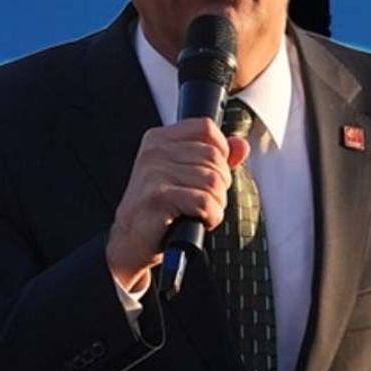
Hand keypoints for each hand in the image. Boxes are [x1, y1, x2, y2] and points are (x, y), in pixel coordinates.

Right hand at [106, 118, 249, 291]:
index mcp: (158, 139)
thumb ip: (214, 157)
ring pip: (213, 181)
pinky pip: (205, 202)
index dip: (221, 151)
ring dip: (216, 203)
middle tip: (204, 201)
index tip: (213, 172)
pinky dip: (211, 217)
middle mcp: (154, 152)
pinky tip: (199, 221)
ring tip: (199, 212)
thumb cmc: (158, 209)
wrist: (130, 241)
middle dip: (220, 184)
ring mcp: (154, 173)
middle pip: (214, 156)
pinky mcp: (158, 197)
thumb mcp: (185, 176)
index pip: (206, 128)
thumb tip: (241, 145)